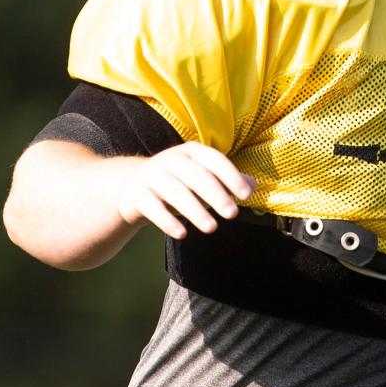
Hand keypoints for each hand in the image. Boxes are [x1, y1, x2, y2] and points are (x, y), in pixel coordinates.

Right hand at [115, 142, 256, 238]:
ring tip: (212, 228)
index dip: (231, 176)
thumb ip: (227, 181)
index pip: (215, 160)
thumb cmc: (178, 182)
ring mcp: (151, 176)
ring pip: (175, 192)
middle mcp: (171, 160)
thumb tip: (254, 185)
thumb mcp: (202, 178)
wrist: (131, 187)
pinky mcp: (137, 195)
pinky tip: (182, 234)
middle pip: (196, 175)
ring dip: (195, 210)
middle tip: (232, 214)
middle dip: (216, 194)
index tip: (246, 195)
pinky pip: (152, 207)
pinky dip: (167, 221)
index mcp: (191, 152)